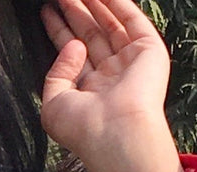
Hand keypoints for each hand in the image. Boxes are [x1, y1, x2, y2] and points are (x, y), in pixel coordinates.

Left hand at [39, 0, 185, 171]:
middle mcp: (110, 77)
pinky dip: (118, 3)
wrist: (115, 134)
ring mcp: (130, 63)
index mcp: (89, 92)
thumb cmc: (84, 130)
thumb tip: (71, 44)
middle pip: (90, 34)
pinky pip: (131, 19)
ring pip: (110, 24)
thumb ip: (55, 73)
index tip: (47, 11)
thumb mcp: (54, 104)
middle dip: (75, 12)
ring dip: (94, 3)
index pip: (72, 53)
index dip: (59, 30)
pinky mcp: (149, 52)